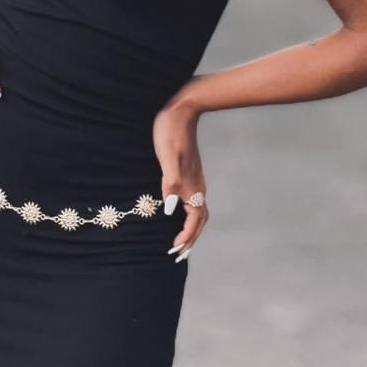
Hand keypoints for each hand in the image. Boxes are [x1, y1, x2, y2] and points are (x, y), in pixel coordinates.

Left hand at [151, 98, 207, 262]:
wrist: (181, 110)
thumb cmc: (170, 132)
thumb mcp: (167, 157)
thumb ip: (170, 184)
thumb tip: (170, 210)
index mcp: (191, 186)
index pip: (194, 221)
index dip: (186, 238)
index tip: (175, 250)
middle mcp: (197, 186)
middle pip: (199, 221)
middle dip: (191, 239)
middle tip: (179, 255)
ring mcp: (195, 179)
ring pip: (198, 212)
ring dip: (190, 230)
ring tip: (180, 242)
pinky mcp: (191, 173)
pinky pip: (194, 202)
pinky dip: (188, 216)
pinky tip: (178, 214)